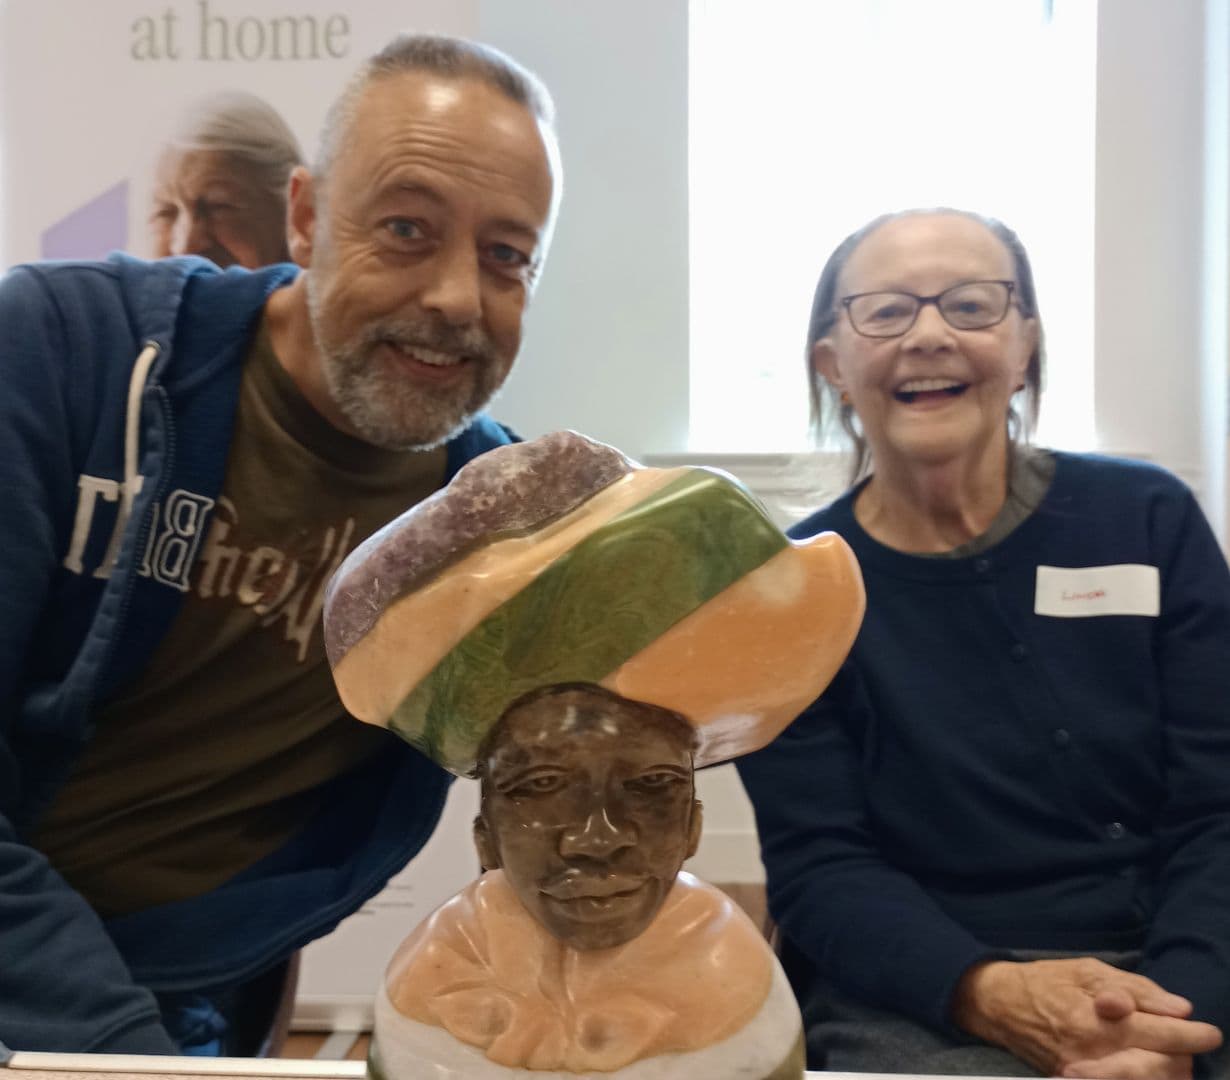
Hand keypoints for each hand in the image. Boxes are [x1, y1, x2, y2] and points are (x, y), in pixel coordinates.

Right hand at [951, 958, 1221, 1076]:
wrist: (997, 1005)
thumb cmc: (1045, 980)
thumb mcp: (1087, 970)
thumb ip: (1135, 988)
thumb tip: (1180, 1009)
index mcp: (1095, 1019)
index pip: (1160, 1034)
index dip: (1193, 1035)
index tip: (1210, 1032)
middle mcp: (1093, 1054)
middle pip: (1161, 1068)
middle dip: (1183, 1056)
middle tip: (1187, 1041)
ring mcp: (1084, 1075)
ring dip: (1168, 1072)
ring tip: (1169, 1056)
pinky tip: (1147, 1068)